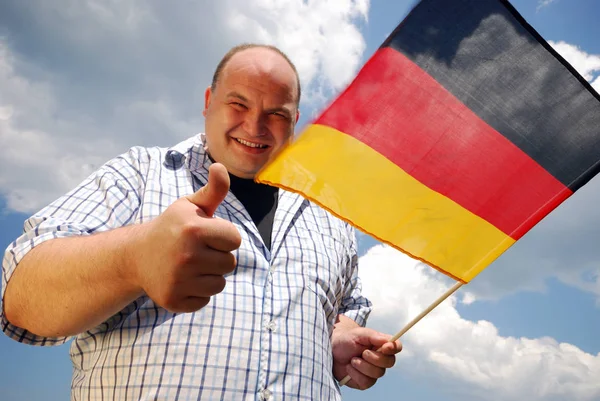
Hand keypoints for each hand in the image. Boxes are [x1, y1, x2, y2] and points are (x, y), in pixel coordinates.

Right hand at [129, 163, 241, 312]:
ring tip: (189, 265)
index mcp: (194, 229)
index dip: (224, 236)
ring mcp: (178, 281)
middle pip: (230, 263)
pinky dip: (197, 292)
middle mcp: (186, 256)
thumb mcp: (190, 206)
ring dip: (209, 275)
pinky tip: (182, 280)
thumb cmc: (172, 227)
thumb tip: (220, 166)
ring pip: (219, 284)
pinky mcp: (173, 301)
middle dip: (217, 256)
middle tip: (196, 251)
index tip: (206, 234)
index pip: (235, 240)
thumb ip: (213, 190)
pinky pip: (205, 300)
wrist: (137, 255)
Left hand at [331, 317, 401, 389]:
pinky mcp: (364, 382)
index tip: (385, 347)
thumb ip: (374, 336)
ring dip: (363, 366)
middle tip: (363, 353)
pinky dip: (356, 374)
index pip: (396, 347)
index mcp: (381, 345)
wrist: (331, 351)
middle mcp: (380, 359)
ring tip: (352, 360)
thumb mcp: (359, 334)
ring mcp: (373, 371)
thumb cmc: (346, 340)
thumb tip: (389, 341)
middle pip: (390, 362)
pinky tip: (349, 368)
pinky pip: (366, 382)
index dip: (394, 348)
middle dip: (375, 358)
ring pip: (378, 373)